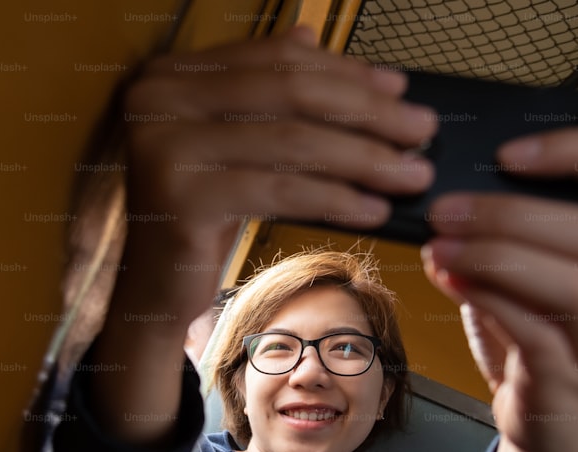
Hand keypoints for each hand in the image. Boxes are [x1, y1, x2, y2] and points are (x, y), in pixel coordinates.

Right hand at [120, 26, 437, 323]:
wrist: (155, 288)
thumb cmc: (202, 216)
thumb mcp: (236, 145)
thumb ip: (266, 92)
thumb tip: (317, 38)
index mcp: (172, 76)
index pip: (275, 60)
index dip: (344, 71)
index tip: (398, 89)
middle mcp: (158, 100)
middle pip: (289, 95)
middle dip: (367, 113)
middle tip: (422, 131)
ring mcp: (165, 146)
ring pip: (292, 143)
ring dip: (365, 159)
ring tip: (412, 175)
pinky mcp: (182, 198)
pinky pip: (281, 192)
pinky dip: (336, 199)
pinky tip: (374, 210)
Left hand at [420, 129, 577, 451]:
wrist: (543, 421)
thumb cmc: (532, 338)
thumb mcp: (523, 277)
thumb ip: (500, 238)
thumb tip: (446, 202)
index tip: (511, 154)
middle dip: (511, 214)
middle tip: (446, 210)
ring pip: (574, 283)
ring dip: (496, 256)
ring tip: (442, 246)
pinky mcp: (571, 378)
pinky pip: (538, 332)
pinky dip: (489, 299)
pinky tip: (451, 280)